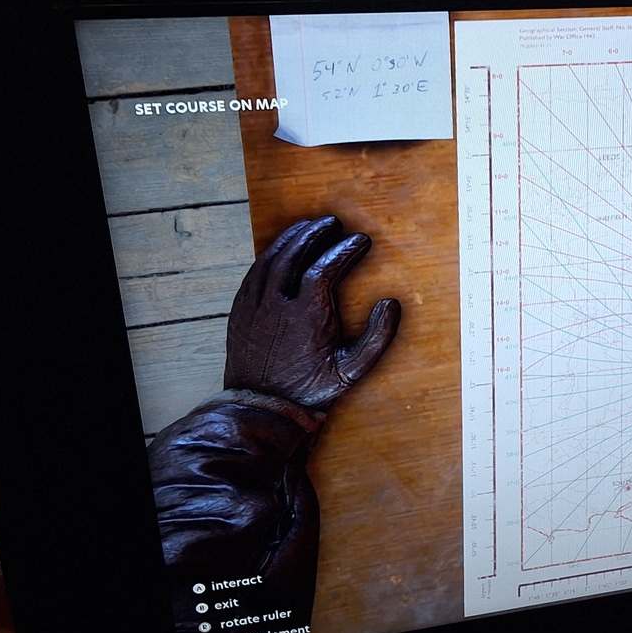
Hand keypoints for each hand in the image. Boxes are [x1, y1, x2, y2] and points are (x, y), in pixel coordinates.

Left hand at [225, 216, 400, 408]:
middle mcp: (276, 304)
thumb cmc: (310, 390)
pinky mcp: (240, 310)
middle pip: (294, 254)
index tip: (360, 241)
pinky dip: (270, 255)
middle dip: (315, 234)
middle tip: (333, 223)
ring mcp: (254, 306)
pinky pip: (254, 273)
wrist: (263, 409)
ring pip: (271, 259)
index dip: (343, 250)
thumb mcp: (353, 371)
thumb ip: (378, 337)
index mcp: (306, 315)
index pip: (324, 267)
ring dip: (291, 239)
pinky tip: (281, 249)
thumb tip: (391, 303)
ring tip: (308, 227)